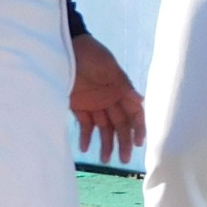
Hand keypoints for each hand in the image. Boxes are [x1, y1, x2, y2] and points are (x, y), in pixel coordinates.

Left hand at [69, 32, 146, 165]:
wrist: (65, 46)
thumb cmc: (90, 53)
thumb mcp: (109, 67)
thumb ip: (123, 85)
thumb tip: (141, 100)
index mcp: (120, 90)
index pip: (133, 113)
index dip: (138, 128)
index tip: (138, 143)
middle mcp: (110, 100)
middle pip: (120, 125)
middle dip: (123, 142)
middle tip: (124, 160)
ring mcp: (94, 104)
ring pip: (104, 129)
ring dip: (106, 144)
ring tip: (105, 160)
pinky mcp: (78, 106)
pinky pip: (85, 125)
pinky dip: (86, 137)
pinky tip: (85, 148)